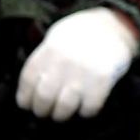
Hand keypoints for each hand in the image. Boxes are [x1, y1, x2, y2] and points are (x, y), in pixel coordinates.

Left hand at [16, 7, 139, 120]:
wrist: (115, 25)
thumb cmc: (82, 34)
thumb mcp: (57, 37)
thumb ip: (44, 60)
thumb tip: (31, 88)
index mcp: (50, 50)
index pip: (28, 81)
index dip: (24, 98)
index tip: (27, 104)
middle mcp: (64, 61)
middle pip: (44, 98)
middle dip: (42, 110)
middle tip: (46, 112)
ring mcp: (83, 72)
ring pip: (64, 108)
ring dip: (62, 114)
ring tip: (63, 112)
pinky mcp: (102, 80)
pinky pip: (89, 108)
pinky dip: (85, 112)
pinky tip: (85, 105)